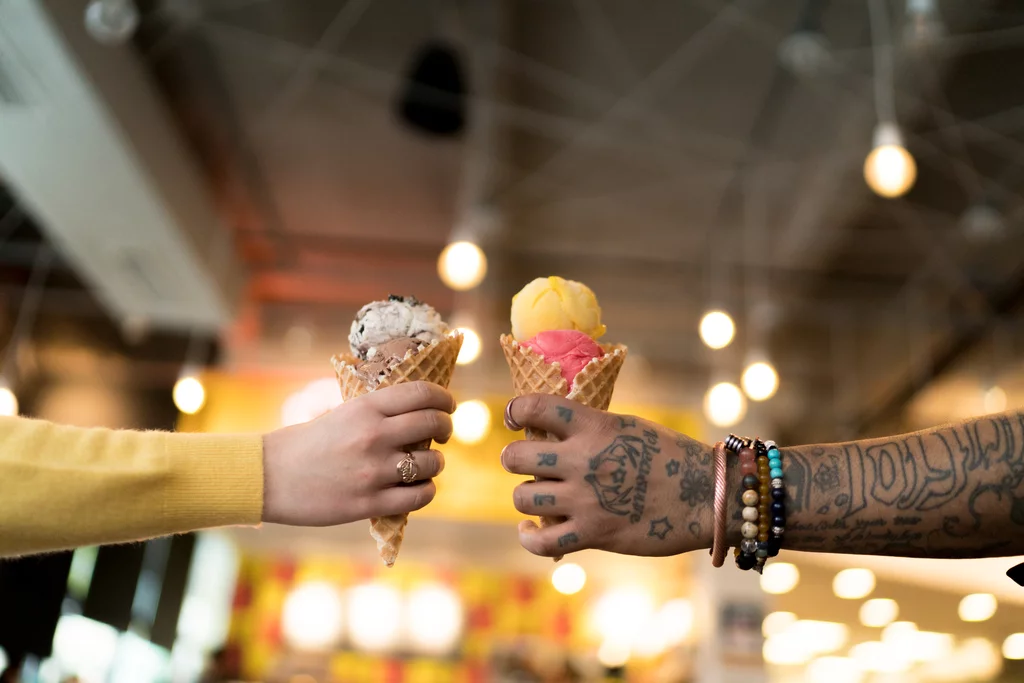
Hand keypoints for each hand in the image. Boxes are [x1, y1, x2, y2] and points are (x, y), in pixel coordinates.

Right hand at [261, 381, 454, 525]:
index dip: (443, 398)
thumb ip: (378, 414)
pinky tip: (420, 487)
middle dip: (446, 427)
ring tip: (427, 464)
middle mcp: (374, 435)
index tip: (448, 405)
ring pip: (432, 463)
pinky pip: (419, 496)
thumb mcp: (342, 414)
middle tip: (444, 432)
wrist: (269, 477)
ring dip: (436, 463)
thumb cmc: (306, 443)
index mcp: (366, 408)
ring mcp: (373, 470)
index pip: (422, 393)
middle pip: (433, 424)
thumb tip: (420, 413)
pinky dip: (427, 491)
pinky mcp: (369, 502)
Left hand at [501, 394, 714, 557]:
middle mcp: (583, 460)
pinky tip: (530, 528)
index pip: (536, 407)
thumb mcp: (629, 427)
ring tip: (536, 496)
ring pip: (523, 497)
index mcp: (594, 426)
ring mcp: (586, 500)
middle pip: (517, 457)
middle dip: (514, 458)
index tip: (514, 418)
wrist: (706, 496)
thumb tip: (552, 430)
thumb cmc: (670, 456)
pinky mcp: (593, 533)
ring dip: (526, 497)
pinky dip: (529, 537)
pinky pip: (541, 542)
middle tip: (522, 462)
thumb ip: (591, 428)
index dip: (516, 410)